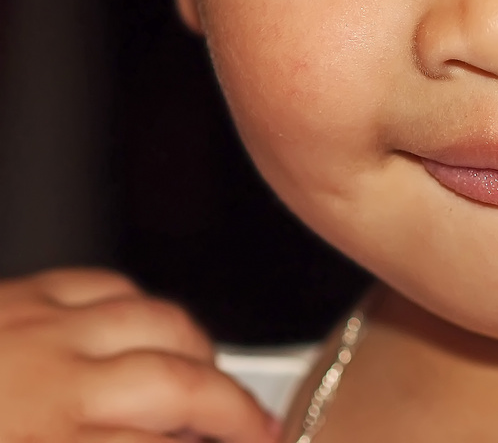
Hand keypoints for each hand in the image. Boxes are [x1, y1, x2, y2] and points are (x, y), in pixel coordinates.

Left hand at [0, 267, 279, 441]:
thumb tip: (175, 439)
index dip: (225, 442)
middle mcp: (54, 385)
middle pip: (178, 384)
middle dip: (234, 407)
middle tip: (258, 427)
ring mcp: (42, 327)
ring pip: (157, 320)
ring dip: (199, 351)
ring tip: (215, 377)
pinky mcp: (25, 292)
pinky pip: (107, 284)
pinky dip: (142, 307)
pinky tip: (150, 327)